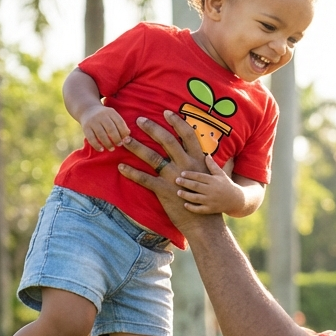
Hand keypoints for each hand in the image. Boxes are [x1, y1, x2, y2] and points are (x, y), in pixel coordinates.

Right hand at [82, 103, 130, 151]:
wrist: (87, 109)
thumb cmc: (105, 117)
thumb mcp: (113, 116)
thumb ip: (120, 125)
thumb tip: (128, 137)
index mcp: (111, 112)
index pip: (120, 122)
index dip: (124, 132)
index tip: (126, 140)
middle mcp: (101, 116)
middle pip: (111, 129)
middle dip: (116, 139)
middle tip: (119, 144)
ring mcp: (93, 121)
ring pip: (101, 134)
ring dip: (108, 143)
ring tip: (112, 149)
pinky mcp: (85, 127)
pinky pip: (91, 138)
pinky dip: (97, 145)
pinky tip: (101, 150)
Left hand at [117, 110, 213, 231]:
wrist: (205, 223)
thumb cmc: (209, 202)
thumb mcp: (214, 179)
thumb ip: (212, 165)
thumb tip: (214, 155)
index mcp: (198, 160)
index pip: (187, 134)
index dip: (176, 122)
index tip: (166, 112)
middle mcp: (186, 165)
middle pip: (167, 140)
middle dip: (152, 128)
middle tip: (139, 119)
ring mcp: (174, 177)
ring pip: (152, 157)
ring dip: (136, 147)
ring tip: (124, 139)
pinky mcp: (164, 191)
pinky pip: (144, 179)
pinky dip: (131, 173)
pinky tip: (120, 167)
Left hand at [176, 156, 245, 215]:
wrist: (237, 200)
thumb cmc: (226, 185)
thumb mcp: (221, 174)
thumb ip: (212, 165)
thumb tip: (206, 154)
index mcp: (214, 180)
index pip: (200, 177)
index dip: (190, 174)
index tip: (182, 173)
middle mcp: (212, 190)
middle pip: (196, 186)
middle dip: (186, 183)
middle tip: (176, 180)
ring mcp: (211, 201)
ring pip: (196, 198)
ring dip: (186, 195)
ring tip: (178, 192)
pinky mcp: (211, 210)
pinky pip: (200, 209)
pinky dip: (192, 208)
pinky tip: (185, 205)